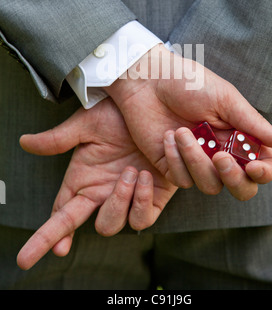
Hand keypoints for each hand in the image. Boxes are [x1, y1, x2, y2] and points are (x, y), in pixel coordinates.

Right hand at [16, 98, 176, 269]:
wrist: (154, 107)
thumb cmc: (118, 116)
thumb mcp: (87, 125)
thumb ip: (57, 139)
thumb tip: (24, 142)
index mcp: (84, 179)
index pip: (60, 214)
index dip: (47, 236)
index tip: (27, 257)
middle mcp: (103, 193)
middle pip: (88, 225)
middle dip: (80, 226)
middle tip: (115, 178)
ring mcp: (127, 198)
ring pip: (114, 224)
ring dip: (121, 201)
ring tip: (131, 171)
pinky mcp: (153, 199)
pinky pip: (143, 218)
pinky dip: (143, 201)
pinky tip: (147, 177)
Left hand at [105, 44, 271, 196]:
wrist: (148, 80)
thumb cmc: (188, 82)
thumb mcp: (224, 99)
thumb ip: (253, 124)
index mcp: (238, 136)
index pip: (261, 166)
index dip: (264, 173)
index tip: (253, 166)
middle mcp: (220, 153)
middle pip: (240, 187)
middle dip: (233, 178)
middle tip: (219, 157)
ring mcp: (196, 162)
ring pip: (210, 185)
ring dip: (196, 160)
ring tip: (182, 130)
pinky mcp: (172, 166)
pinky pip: (182, 179)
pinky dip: (176, 159)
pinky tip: (168, 136)